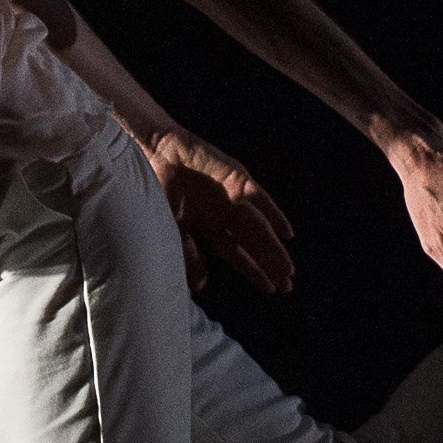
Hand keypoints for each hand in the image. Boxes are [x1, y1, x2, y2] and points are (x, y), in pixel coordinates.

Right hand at [140, 126, 296, 294]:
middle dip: (268, 265)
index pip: (236, 254)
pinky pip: (261, 200)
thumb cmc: (156, 189)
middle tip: (287, 286)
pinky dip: (274, 216)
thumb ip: (187, 255)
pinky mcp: (236, 179)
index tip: (269, 289)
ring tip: (287, 270)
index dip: (253, 271)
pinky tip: (287, 234)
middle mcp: (223, 214)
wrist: (154, 154)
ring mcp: (231, 197)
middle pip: (252, 245)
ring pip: (258, 228)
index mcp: (207, 227)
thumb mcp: (171, 229)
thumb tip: (202, 286)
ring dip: (273, 249)